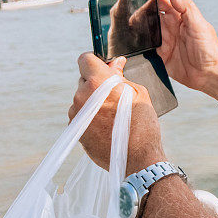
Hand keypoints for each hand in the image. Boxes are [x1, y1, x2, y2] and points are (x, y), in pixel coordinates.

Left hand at [69, 53, 165, 175]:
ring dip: (94, 100)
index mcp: (97, 83)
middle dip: (97, 83)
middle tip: (116, 94)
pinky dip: (91, 116)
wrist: (138, 158)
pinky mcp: (75, 130)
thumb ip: (121, 76)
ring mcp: (76, 115)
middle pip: (84, 80)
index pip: (85, 59)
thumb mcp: (138, 92)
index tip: (104, 67)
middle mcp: (81, 97)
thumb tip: (115, 64)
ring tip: (113, 113)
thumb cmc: (142, 124)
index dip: (95, 61)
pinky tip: (107, 125)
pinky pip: (81, 114)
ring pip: (82, 98)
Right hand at [120, 0, 217, 91]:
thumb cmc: (211, 50)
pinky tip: (126, 42)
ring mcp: (165, 40)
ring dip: (132, 25)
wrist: (211, 75)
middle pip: (148, 12)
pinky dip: (135, 44)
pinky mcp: (161, 54)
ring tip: (117, 23)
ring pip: (144, 28)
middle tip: (118, 7)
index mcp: (180, 15)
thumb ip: (186, 8)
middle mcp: (171, 25)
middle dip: (134, 7)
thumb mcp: (200, 26)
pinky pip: (144, 47)